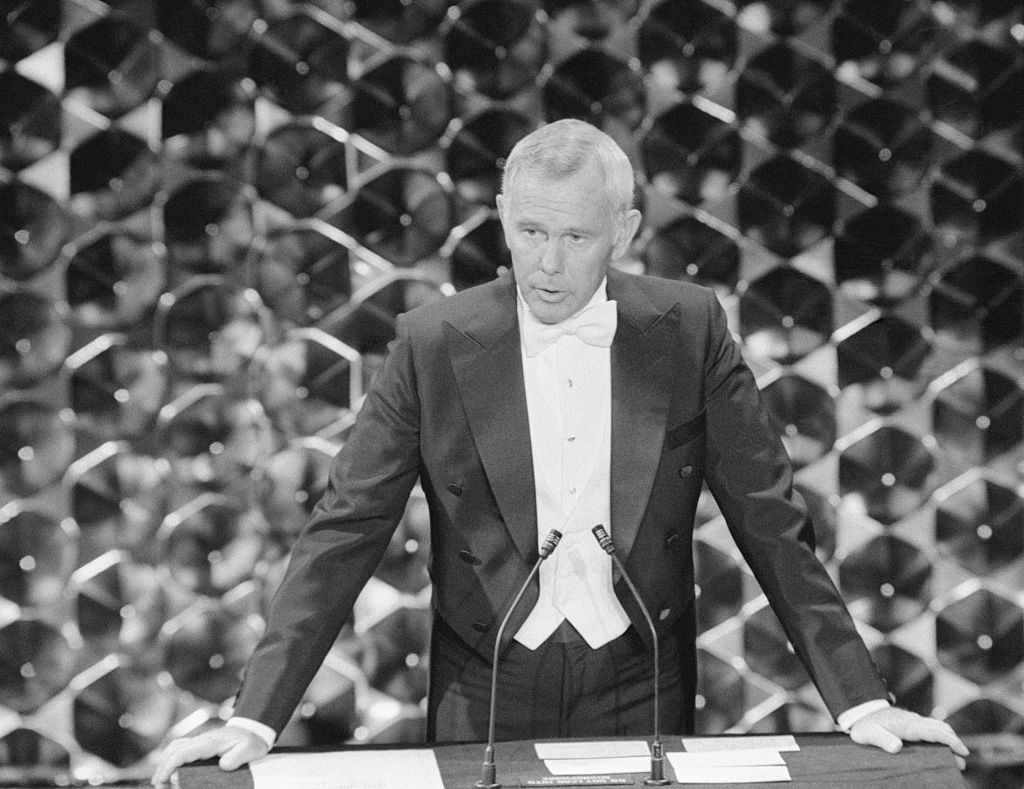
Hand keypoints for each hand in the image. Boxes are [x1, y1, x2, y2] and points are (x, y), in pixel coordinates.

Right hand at [151, 726, 269, 785]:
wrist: (254, 729)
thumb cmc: (252, 741)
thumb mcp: (250, 749)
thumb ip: (238, 757)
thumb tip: (224, 765)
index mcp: (210, 743)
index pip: (183, 752)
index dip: (169, 766)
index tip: (161, 780)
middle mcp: (202, 740)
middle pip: (174, 749)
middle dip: (162, 767)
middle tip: (158, 785)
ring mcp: (200, 741)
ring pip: (175, 748)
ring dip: (164, 762)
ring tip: (161, 782)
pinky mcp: (201, 745)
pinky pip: (181, 749)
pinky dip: (172, 759)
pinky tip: (171, 772)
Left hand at [848, 707, 969, 768]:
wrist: (859, 711)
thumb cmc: (864, 726)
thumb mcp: (869, 734)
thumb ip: (882, 740)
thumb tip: (897, 747)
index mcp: (906, 725)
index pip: (933, 731)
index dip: (949, 741)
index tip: (962, 751)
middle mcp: (913, 721)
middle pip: (940, 729)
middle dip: (953, 743)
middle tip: (961, 762)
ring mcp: (913, 720)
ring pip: (938, 727)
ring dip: (949, 740)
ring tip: (956, 758)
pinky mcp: (911, 723)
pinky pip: (931, 728)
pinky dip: (942, 736)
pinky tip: (942, 747)